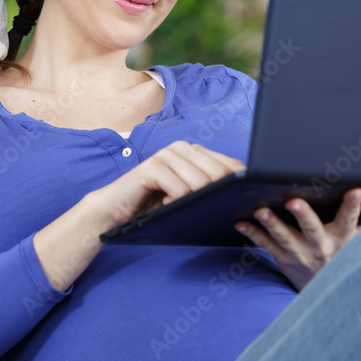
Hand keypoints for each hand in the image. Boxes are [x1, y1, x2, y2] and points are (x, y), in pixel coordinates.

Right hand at [97, 141, 246, 231]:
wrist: (116, 209)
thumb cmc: (153, 205)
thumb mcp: (188, 197)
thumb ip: (210, 190)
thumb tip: (244, 197)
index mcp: (196, 152)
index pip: (231, 165)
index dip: (239, 186)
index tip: (239, 204)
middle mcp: (183, 148)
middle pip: (219, 174)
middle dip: (216, 196)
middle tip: (203, 211)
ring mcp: (166, 155)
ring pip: (201, 182)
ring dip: (193, 202)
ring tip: (177, 207)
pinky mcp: (152, 167)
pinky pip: (179, 189)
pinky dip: (176, 202)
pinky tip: (164, 204)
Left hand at [235, 188, 360, 290]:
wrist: (328, 289)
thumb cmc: (343, 252)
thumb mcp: (358, 238)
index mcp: (343, 237)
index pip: (350, 219)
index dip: (353, 205)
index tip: (356, 191)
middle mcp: (321, 246)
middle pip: (312, 228)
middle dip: (303, 214)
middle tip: (293, 201)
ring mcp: (300, 254)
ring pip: (285, 237)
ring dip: (272, 223)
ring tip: (260, 211)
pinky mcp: (283, 259)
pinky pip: (266, 245)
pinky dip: (252, 234)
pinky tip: (240, 223)